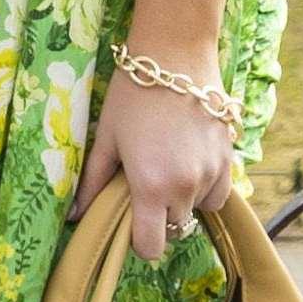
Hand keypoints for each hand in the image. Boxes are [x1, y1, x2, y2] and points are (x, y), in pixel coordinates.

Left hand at [75, 64, 238, 265]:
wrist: (176, 55)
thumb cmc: (133, 95)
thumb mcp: (107, 138)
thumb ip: (92, 182)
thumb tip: (73, 216)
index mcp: (150, 186)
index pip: (151, 246)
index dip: (140, 242)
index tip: (132, 224)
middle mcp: (185, 186)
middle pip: (175, 229)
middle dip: (160, 218)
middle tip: (145, 189)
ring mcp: (212, 173)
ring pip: (198, 210)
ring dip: (183, 201)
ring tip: (167, 169)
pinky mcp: (229, 158)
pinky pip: (219, 192)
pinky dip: (205, 188)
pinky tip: (189, 164)